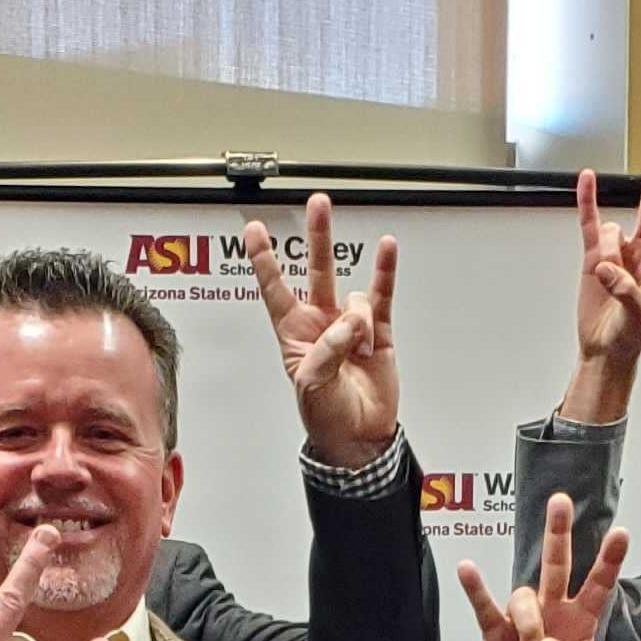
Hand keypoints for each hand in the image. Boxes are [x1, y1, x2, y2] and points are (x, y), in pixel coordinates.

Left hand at [243, 192, 399, 468]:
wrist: (359, 436)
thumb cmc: (326, 416)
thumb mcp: (313, 384)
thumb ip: (328, 348)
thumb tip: (352, 321)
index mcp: (293, 333)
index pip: (275, 288)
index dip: (264, 260)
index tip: (254, 230)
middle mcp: (321, 322)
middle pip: (317, 269)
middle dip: (319, 235)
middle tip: (319, 204)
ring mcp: (350, 324)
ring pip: (354, 297)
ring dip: (360, 323)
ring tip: (362, 351)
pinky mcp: (379, 331)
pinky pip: (381, 294)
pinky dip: (385, 271)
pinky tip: (386, 249)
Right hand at [455, 489, 621, 640]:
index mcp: (581, 624)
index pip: (598, 586)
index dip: (608, 560)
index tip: (621, 532)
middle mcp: (553, 614)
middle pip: (558, 566)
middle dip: (559, 534)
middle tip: (560, 502)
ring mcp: (523, 621)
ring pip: (525, 596)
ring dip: (528, 618)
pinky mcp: (496, 634)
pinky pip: (486, 607)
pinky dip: (476, 589)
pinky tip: (467, 569)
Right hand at [565, 137, 640, 412]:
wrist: (604, 350)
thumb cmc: (630, 338)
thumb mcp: (638, 318)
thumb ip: (627, 291)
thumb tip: (607, 266)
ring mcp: (620, 251)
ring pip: (612, 229)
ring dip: (606, 249)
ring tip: (604, 279)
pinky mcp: (595, 256)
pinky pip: (591, 222)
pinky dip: (588, 201)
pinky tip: (587, 181)